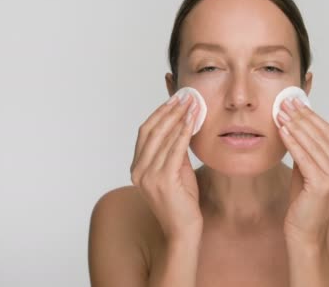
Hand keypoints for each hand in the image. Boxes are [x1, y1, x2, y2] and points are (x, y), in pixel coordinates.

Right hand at [130, 93, 202, 241]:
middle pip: (151, 131)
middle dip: (169, 111)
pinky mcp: (162, 180)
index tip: (174, 100)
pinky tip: (191, 122)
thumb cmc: (182, 203)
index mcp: (137, 168)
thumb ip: (175, 152)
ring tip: (191, 104)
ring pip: (162, 137)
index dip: (159, 113)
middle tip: (184, 97)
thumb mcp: (176, 171)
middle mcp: (138, 171)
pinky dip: (183, 133)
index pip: (145, 133)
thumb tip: (182, 126)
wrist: (182, 231)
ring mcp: (148, 176)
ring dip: (178, 118)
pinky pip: (174, 150)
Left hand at [277, 97, 328, 246]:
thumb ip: (306, 153)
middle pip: (322, 135)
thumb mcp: (306, 172)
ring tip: (281, 112)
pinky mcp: (323, 185)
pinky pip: (305, 157)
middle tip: (285, 102)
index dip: (311, 116)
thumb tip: (294, 126)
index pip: (328, 133)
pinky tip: (283, 130)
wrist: (304, 234)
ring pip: (313, 144)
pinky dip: (293, 141)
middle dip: (301, 116)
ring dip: (295, 125)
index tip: (295, 103)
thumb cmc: (303, 205)